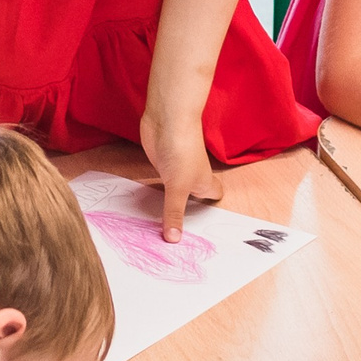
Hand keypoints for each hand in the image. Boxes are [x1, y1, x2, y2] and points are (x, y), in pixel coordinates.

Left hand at [139, 105, 221, 239]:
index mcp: (205, 183)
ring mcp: (176, 170)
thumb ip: (174, 213)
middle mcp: (193, 178)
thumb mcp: (178, 187)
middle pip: (193, 198)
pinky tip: (145, 208)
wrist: (166, 120)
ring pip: (174, 193)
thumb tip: (174, 240)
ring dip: (167, 206)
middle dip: (186, 214)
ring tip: (159, 228)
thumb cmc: (182, 150)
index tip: (201, 227)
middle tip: (175, 236)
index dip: (211, 208)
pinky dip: (154, 196)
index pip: (215, 196)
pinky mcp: (161, 165)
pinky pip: (159, 186)